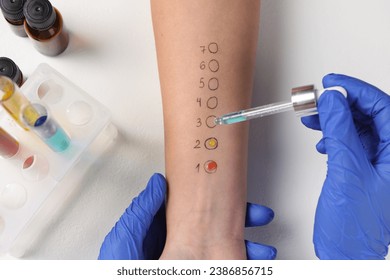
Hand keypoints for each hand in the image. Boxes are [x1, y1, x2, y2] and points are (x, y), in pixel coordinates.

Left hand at [98, 173, 276, 259]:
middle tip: (260, 216)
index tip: (238, 198)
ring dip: (246, 249)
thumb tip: (159, 182)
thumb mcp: (128, 233)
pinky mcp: (197, 269)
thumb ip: (145, 208)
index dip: (221, 205)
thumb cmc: (120, 266)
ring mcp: (189, 260)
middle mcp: (181, 246)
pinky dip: (237, 264)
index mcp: (167, 231)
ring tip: (263, 250)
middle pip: (218, 231)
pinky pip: (221, 265)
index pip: (201, 212)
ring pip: (224, 252)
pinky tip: (251, 263)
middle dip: (242, 223)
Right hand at [302, 74, 389, 258]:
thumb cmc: (355, 225)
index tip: (333, 83)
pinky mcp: (363, 169)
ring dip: (334, 120)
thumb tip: (334, 101)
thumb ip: (340, 131)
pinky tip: (322, 140)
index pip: (384, 107)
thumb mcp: (347, 171)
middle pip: (371, 115)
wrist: (346, 252)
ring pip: (358, 127)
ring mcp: (379, 163)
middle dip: (342, 105)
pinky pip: (350, 142)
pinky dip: (333, 136)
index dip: (357, 90)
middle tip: (319, 100)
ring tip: (314, 117)